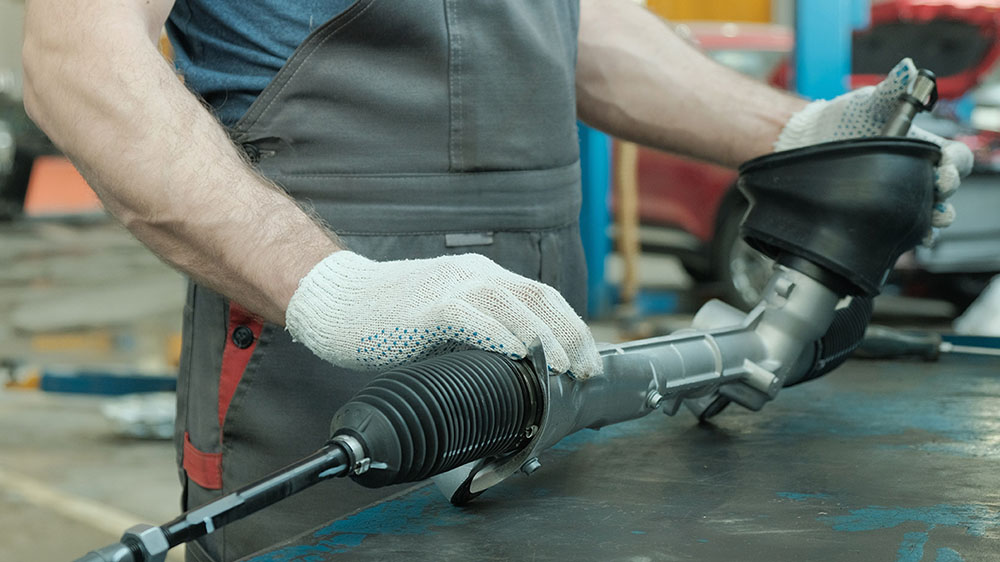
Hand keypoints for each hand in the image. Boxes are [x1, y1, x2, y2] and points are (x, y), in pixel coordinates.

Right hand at [286, 251, 602, 378]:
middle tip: (587, 369)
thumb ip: (478, 333)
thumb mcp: (444, 321)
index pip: (540, 296)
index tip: (587, 359)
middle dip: (571, 334)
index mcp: (479, 277)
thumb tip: (515, 369)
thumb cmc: (386, 317)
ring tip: (565, 367)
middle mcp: (472, 275)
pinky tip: (517, 356)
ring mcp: (449, 287)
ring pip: (513, 305)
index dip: (570, 327)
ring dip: (545, 338)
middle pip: (538, 298)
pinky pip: (472, 318)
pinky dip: (500, 337)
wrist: (334, 302)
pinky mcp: (426, 308)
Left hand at [774, 58, 972, 232]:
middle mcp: (914, 174)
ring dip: (935, 218)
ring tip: (932, 218)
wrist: (808, 143)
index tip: (945, 164)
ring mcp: (898, 196)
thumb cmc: (843, 119)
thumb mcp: (867, 102)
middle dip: (948, 189)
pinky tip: (910, 237)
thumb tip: (908, 69)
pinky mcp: (879, 215)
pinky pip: (902, 231)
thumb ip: (890, 89)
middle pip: (947, 188)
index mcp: (921, 148)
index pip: (954, 158)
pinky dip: (911, 236)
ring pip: (929, 214)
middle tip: (938, 186)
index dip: (956, 163)